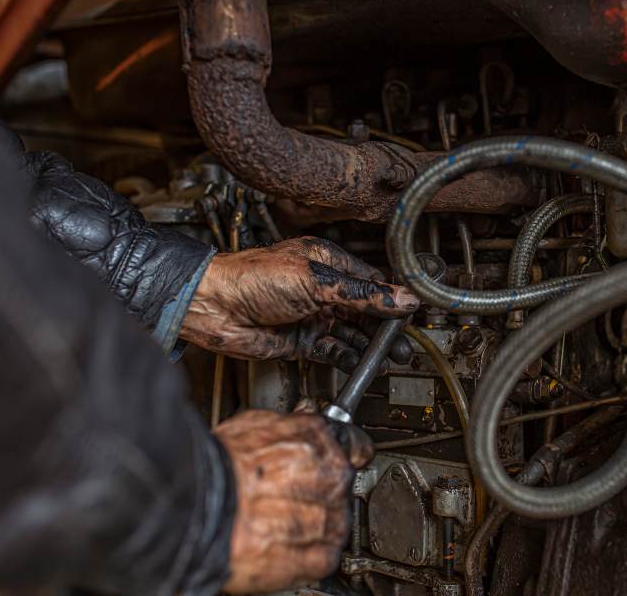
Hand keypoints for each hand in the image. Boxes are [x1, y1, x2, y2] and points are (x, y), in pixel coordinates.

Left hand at [180, 237, 417, 370]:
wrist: (213, 307)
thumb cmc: (252, 278)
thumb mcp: (315, 281)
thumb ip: (361, 293)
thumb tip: (400, 297)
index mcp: (327, 262)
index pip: (371, 280)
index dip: (393, 297)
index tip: (414, 311)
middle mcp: (322, 289)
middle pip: (365, 309)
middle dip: (386, 327)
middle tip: (405, 343)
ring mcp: (312, 315)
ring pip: (352, 332)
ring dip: (371, 345)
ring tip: (392, 357)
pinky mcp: (301, 340)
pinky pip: (333, 350)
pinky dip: (349, 357)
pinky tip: (363, 363)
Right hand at [214, 409, 371, 592]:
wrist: (196, 509)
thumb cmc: (217, 468)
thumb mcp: (253, 424)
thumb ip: (289, 425)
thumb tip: (303, 417)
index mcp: (317, 439)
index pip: (355, 446)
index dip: (344, 454)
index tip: (336, 461)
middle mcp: (330, 476)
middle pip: (342, 486)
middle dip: (320, 492)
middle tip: (287, 496)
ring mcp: (327, 517)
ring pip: (336, 523)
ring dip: (314, 525)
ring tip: (278, 523)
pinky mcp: (316, 556)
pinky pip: (326, 556)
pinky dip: (309, 555)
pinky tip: (285, 546)